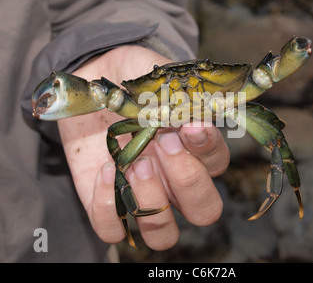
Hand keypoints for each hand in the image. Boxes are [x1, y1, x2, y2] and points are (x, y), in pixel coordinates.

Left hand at [57, 46, 229, 249]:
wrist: (93, 86)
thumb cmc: (133, 80)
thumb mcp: (156, 78)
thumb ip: (176, 92)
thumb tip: (191, 112)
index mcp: (194, 150)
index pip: (218, 163)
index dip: (208, 147)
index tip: (189, 123)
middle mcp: (175, 181)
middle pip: (204, 211)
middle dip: (187, 180)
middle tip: (163, 143)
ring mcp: (143, 195)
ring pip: (164, 234)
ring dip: (152, 199)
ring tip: (133, 162)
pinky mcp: (108, 202)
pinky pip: (112, 229)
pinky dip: (107, 208)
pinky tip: (105, 170)